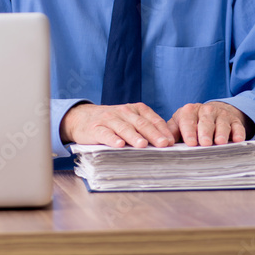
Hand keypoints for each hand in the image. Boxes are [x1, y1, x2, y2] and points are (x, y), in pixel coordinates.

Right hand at [60, 102, 175, 148]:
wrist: (82, 118)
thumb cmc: (113, 122)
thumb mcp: (130, 120)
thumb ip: (145, 128)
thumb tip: (165, 144)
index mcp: (136, 109)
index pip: (152, 120)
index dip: (163, 131)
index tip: (171, 142)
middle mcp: (124, 111)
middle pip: (141, 124)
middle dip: (154, 135)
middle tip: (164, 144)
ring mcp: (109, 119)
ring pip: (125, 128)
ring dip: (134, 137)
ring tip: (143, 145)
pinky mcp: (96, 128)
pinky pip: (106, 133)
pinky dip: (113, 139)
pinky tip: (119, 145)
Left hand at [168, 101, 250, 145]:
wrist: (213, 113)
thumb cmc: (192, 122)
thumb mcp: (179, 123)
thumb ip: (171, 131)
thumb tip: (163, 142)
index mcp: (189, 111)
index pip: (188, 121)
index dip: (189, 132)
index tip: (190, 143)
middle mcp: (206, 110)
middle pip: (205, 122)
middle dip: (205, 132)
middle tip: (204, 143)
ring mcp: (221, 115)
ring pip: (222, 124)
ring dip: (221, 133)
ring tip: (220, 143)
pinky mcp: (234, 121)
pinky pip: (237, 127)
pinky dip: (238, 133)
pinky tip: (238, 140)